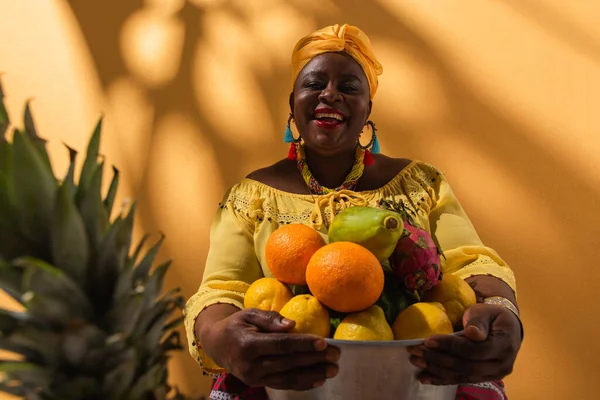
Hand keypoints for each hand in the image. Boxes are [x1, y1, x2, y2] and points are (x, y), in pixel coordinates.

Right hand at [203, 308, 339, 390]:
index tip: (323, 342)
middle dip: (314, 359)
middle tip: (335, 354)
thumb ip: (269, 318)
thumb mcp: (249, 314)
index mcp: (248, 345)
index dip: (303, 344)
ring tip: (332, 370)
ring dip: (312, 374)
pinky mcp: (258, 384)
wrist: (217, 345)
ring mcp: (254, 378)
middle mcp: (251, 365)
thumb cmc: (237, 326)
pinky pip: (283, 385)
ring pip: (288, 378)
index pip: (281, 345)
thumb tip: (292, 324)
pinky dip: (302, 383)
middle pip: (288, 362)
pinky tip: (318, 379)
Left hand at [407, 303, 521, 384]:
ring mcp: (492, 375)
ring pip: (461, 375)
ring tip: (416, 362)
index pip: (473, 350)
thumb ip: (478, 321)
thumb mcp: (486, 312)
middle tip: (416, 352)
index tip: (428, 340)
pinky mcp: (483, 378)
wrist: (507, 328)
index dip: (449, 346)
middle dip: (437, 360)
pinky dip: (442, 379)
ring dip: (436, 370)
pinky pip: (461, 380)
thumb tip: (472, 333)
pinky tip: (426, 377)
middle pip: (465, 366)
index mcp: (503, 346)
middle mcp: (500, 365)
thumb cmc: (492, 317)